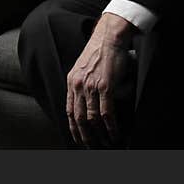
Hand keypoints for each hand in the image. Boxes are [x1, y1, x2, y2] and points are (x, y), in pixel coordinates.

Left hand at [66, 13, 134, 148]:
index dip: (73, 128)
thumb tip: (87, 99)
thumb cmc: (100, 50)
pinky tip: (114, 133)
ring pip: (92, 118)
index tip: (78, 138)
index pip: (69, 111)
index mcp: (72, 81)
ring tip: (106, 143)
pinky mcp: (105, 86)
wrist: (109, 36)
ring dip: (99, 134)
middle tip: (91, 147)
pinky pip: (106, 112)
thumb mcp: (83, 67)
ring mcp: (91, 86)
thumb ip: (82, 82)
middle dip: (85, 136)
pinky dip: (110, 126)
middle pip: (78, 118)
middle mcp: (78, 85)